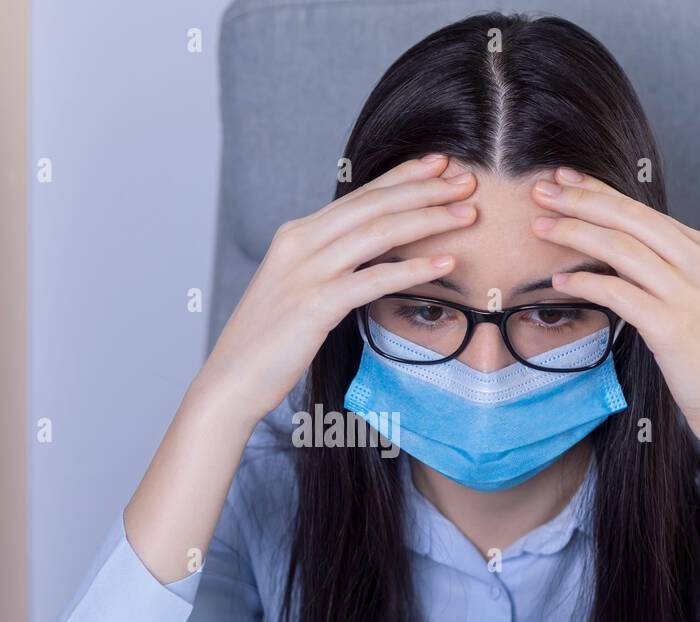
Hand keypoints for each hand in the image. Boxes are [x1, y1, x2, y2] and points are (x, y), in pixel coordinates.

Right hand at [196, 154, 478, 426]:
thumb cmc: (269, 342)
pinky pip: (374, 278)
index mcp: (296, 235)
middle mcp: (300, 243)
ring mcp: (306, 272)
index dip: (403, 176)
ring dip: (428, 219)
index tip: (440, 164)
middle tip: (467, 180)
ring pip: (378, 232)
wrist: (232, 380)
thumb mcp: (296, 289)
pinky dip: (414, 268)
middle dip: (425, 189)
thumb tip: (371, 255)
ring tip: (468, 214)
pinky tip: (446, 263)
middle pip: (374, 204)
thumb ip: (328, 265)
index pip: (359, 195)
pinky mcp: (315, 304)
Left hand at [529, 167, 699, 455]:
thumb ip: (669, 271)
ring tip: (539, 227)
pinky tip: (560, 281)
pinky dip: (585, 282)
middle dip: (580, 200)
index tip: (564, 178)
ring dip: (574, 234)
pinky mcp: (674, 327)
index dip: (600, 190)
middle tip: (541, 190)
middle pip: (630, 218)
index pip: (644, 211)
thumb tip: (619, 252)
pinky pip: (619, 293)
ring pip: (621, 248)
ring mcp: (690, 294)